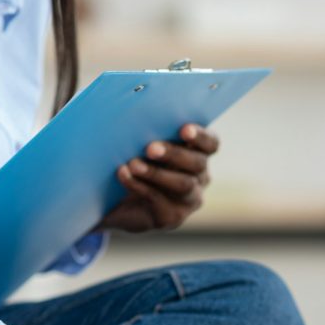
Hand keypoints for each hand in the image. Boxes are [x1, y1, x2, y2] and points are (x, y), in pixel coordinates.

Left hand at [98, 124, 217, 232]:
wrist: (113, 200)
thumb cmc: (129, 160)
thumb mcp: (138, 142)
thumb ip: (145, 128)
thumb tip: (134, 107)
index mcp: (197, 153)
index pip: (211, 144)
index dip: (201, 136)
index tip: (184, 129)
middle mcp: (199, 177)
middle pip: (198, 164)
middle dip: (175, 154)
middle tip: (150, 148)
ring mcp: (188, 200)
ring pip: (183, 185)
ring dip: (157, 173)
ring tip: (133, 164)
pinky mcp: (172, 217)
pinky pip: (161, 201)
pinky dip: (140, 186)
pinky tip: (123, 175)